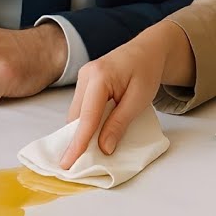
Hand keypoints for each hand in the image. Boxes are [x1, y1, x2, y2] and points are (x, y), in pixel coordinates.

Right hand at [61, 23, 182, 169]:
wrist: (148, 50)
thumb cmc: (147, 71)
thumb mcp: (139, 99)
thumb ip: (119, 123)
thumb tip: (104, 148)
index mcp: (100, 77)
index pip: (87, 117)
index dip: (78, 143)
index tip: (68, 163)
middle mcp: (86, 75)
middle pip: (76, 116)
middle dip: (76, 140)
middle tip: (76, 166)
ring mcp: (83, 77)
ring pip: (76, 113)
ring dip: (81, 132)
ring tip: (85, 153)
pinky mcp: (85, 82)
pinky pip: (81, 108)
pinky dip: (86, 122)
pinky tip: (92, 134)